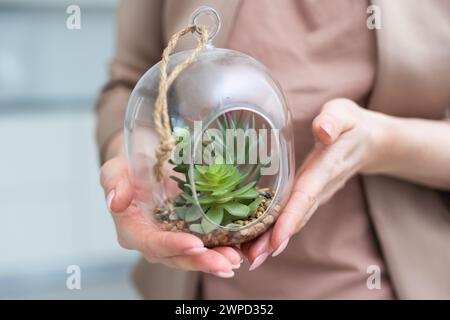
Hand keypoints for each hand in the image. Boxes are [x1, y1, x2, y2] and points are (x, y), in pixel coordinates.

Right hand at [100, 141, 242, 277]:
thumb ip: (113, 182)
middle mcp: (153, 240)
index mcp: (133, 230)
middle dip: (201, 261)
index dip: (172, 246)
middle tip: (226, 263)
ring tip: (236, 260)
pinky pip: (205, 245)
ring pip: (193, 256)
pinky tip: (240, 251)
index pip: (151, 243)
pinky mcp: (189, 232)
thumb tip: (115, 201)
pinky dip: (222, 249)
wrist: (145, 165)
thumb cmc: (129, 168)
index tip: (195, 243)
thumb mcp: (116, 168)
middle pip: (176, 257)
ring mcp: (172, 239)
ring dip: (215, 260)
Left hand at [243, 98, 387, 269]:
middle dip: (275, 239)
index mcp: (326, 167)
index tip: (275, 240)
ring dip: (273, 241)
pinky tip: (258, 240)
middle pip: (297, 217)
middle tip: (252, 259)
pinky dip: (277, 230)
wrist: (369, 141)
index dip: (290, 217)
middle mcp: (320, 186)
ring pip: (294, 220)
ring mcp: (316, 193)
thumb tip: (323, 130)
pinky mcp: (310, 194)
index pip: (306, 195)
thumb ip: (334, 120)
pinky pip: (293, 214)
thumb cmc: (351, 124)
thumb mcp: (344, 114)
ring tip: (251, 258)